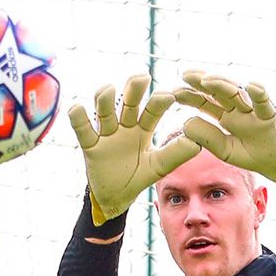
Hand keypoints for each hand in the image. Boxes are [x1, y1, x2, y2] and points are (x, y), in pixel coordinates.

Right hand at [68, 74, 200, 225]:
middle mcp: (125, 126)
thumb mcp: (159, 166)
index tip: (170, 96)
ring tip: (108, 90)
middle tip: (142, 78)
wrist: (116, 197)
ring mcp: (106, 134)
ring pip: (105, 112)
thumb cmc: (138, 177)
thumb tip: (198, 142)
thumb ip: (175, 154)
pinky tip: (78, 108)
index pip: (152, 110)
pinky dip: (79, 118)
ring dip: (105, 100)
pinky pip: (83, 130)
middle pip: (128, 103)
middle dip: (134, 90)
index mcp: (144, 128)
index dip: (159, 102)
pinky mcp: (90, 146)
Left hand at [174, 71, 275, 188]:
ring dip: (223, 85)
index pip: (205, 101)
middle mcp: (238, 108)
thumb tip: (185, 122)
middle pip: (218, 91)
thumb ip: (207, 138)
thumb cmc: (250, 155)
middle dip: (202, 82)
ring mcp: (253, 110)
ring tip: (207, 80)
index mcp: (225, 115)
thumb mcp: (224, 150)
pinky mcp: (270, 116)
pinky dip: (259, 95)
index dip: (190, 95)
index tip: (173, 91)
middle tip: (185, 75)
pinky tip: (252, 86)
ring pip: (238, 93)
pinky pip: (265, 104)